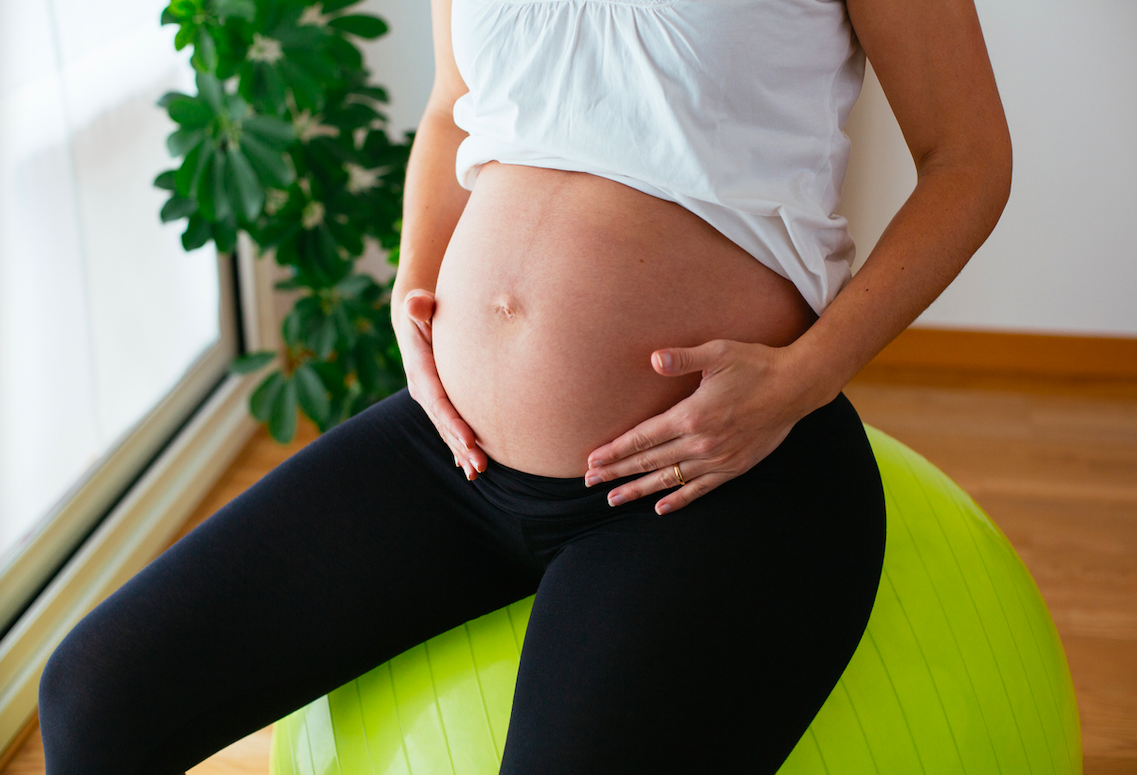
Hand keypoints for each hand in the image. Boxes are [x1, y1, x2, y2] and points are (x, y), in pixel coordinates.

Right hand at [395, 289, 486, 480]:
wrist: (417, 323)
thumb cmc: (426, 312)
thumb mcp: (420, 307)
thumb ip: (419, 306)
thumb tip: (415, 303)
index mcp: (419, 369)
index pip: (438, 400)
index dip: (453, 421)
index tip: (471, 439)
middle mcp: (422, 389)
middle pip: (443, 422)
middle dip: (461, 445)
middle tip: (481, 465)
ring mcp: (430, 399)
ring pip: (446, 429)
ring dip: (461, 452)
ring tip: (478, 471)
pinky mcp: (439, 403)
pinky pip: (448, 428)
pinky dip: (458, 448)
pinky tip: (468, 468)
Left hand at [583, 339, 819, 514]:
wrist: (796, 386)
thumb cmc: (754, 364)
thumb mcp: (717, 353)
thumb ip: (682, 358)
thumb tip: (653, 359)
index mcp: (691, 415)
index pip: (643, 438)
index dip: (615, 450)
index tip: (592, 460)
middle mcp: (701, 442)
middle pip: (649, 462)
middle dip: (617, 472)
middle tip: (590, 482)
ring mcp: (717, 459)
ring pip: (669, 479)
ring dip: (639, 490)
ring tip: (613, 499)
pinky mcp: (733, 467)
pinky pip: (700, 489)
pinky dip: (679, 499)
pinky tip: (660, 508)